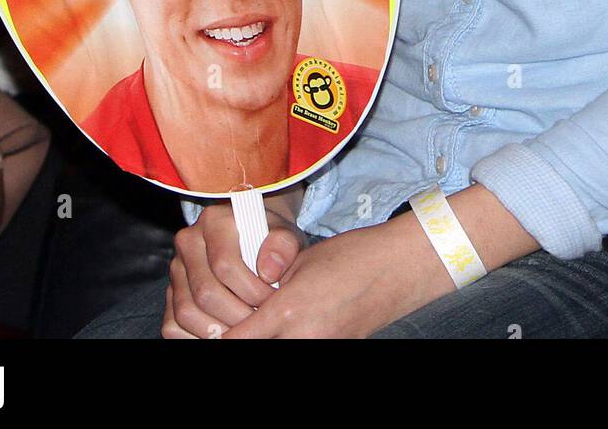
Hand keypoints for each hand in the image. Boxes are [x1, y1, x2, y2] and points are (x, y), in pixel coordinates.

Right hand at [162, 201, 306, 338]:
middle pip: (205, 292)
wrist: (252, 235)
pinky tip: (225, 332)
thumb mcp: (283, 234)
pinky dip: (198, 336)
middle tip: (260, 321)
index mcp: (214, 221)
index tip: (271, 300)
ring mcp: (177, 268)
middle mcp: (188, 241)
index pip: (225, 265)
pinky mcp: (171, 291)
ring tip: (245, 329)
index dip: (251, 290)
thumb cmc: (268, 237)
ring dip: (218, 330)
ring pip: (187, 311)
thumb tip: (269, 272)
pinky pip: (174, 324)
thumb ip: (283, 246)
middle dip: (237, 315)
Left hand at [221, 221, 439, 339]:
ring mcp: (320, 348)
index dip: (219, 335)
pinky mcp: (334, 350)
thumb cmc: (350, 255)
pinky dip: (285, 339)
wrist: (398, 268)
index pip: (236, 339)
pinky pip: (296, 350)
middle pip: (254, 348)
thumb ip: (268, 285)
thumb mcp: (300, 262)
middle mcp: (302, 338)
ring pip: (275, 351)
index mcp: (288, 310)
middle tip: (227, 325)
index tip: (208, 328)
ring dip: (261, 336)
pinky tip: (282, 325)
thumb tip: (240, 304)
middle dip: (239, 337)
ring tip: (254, 321)